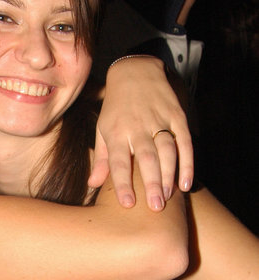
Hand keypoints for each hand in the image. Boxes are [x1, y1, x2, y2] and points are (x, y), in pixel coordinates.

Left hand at [91, 56, 193, 210]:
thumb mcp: (103, 130)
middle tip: (156, 208)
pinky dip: (187, 162)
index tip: (128, 204)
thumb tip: (92, 184)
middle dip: (152, 184)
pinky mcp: (176, 115)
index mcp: (116, 133)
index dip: (123, 184)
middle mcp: (137, 127)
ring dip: (169, 175)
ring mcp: (158, 120)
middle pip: (147, 159)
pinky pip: (184, 141)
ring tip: (168, 197)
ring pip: (167, 151)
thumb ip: (101, 159)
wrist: (135, 71)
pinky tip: (185, 183)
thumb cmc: (116, 108)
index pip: (119, 162)